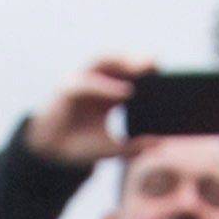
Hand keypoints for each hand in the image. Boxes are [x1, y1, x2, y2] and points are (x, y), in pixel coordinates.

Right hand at [23, 52, 157, 169]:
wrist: (52, 157)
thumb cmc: (81, 148)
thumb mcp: (113, 148)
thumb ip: (135, 146)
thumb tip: (160, 144)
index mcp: (110, 92)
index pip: (130, 74)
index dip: (147, 71)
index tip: (166, 74)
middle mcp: (97, 83)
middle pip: (119, 63)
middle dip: (137, 61)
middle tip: (157, 65)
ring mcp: (82, 82)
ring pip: (103, 62)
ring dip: (123, 62)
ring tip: (143, 67)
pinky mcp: (68, 89)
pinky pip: (89, 83)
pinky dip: (107, 86)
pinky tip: (125, 92)